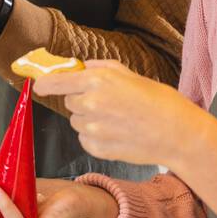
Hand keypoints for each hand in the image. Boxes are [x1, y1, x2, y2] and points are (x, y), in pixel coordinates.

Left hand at [33, 58, 202, 168]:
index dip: (45, 84)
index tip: (39, 86)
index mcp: (97, 80)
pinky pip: (84, 140)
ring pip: (76, 122)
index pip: (56, 81)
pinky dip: (95, 137)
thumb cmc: (159, 101)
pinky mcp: (97, 148)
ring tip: (116, 119)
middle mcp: (90, 103)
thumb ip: (100, 68)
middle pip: (68, 102)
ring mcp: (92, 128)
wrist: (176, 133)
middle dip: (81, 101)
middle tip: (106, 103)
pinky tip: (117, 133)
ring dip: (88, 119)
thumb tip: (80, 68)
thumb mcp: (130, 74)